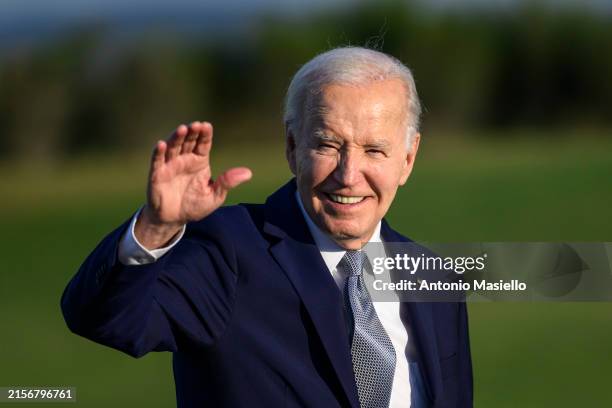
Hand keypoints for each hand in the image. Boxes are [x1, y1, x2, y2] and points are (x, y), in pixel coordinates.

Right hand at [135, 121, 251, 248]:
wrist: (174, 220)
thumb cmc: (194, 206)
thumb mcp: (215, 196)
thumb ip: (227, 183)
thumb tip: (248, 173)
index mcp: (200, 162)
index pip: (203, 144)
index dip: (205, 134)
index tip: (207, 126)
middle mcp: (185, 159)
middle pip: (188, 141)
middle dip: (192, 133)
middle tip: (196, 125)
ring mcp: (170, 165)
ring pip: (173, 147)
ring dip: (176, 138)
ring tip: (182, 129)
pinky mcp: (157, 174)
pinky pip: (157, 161)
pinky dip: (158, 152)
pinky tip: (161, 144)